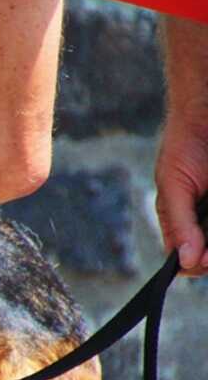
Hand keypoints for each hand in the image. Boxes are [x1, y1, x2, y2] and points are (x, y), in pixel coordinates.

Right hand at [154, 119, 207, 275]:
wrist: (206, 116)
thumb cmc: (183, 148)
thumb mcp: (174, 187)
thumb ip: (179, 224)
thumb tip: (184, 261)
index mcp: (180, 224)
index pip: (186, 258)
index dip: (196, 263)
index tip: (204, 259)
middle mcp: (202, 222)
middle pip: (207, 253)